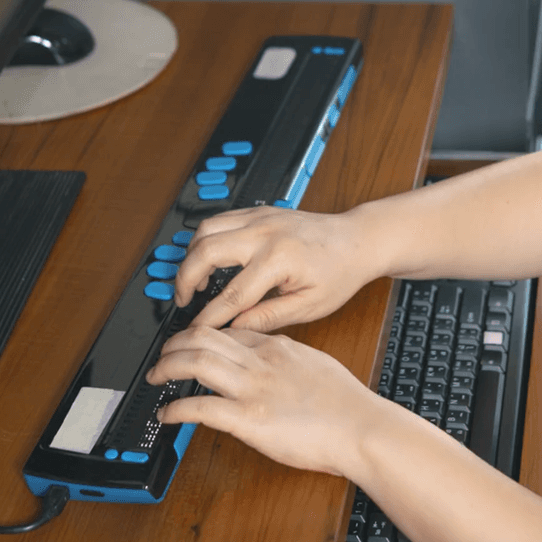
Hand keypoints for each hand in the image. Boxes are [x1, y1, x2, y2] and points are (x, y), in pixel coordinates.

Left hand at [145, 326, 386, 476]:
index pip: (229, 330)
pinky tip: (166, 414)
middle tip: (163, 353)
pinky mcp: (247, 419)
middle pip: (204, 338)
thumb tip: (277, 365)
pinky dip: (176, 409)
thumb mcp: (315, 364)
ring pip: (195, 362)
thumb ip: (290, 361)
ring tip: (156, 375)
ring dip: (167, 367)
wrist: (361, 426)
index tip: (193, 342)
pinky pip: (200, 408)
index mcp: (278, 347)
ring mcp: (252, 388)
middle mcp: (260, 362)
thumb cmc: (347, 403)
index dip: (203, 334)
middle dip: (175, 343)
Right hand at [174, 206, 379, 330]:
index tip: (196, 330)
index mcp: (278, 260)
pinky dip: (205, 239)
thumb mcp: (309, 306)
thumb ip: (267, 318)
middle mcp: (265, 233)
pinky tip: (207, 258)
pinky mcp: (258, 212)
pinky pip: (219, 220)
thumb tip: (234, 329)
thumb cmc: (340, 272)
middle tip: (184, 299)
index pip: (231, 295)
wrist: (357, 240)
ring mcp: (260, 218)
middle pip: (205, 252)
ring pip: (206, 229)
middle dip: (185, 278)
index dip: (208, 317)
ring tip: (192, 280)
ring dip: (191, 255)